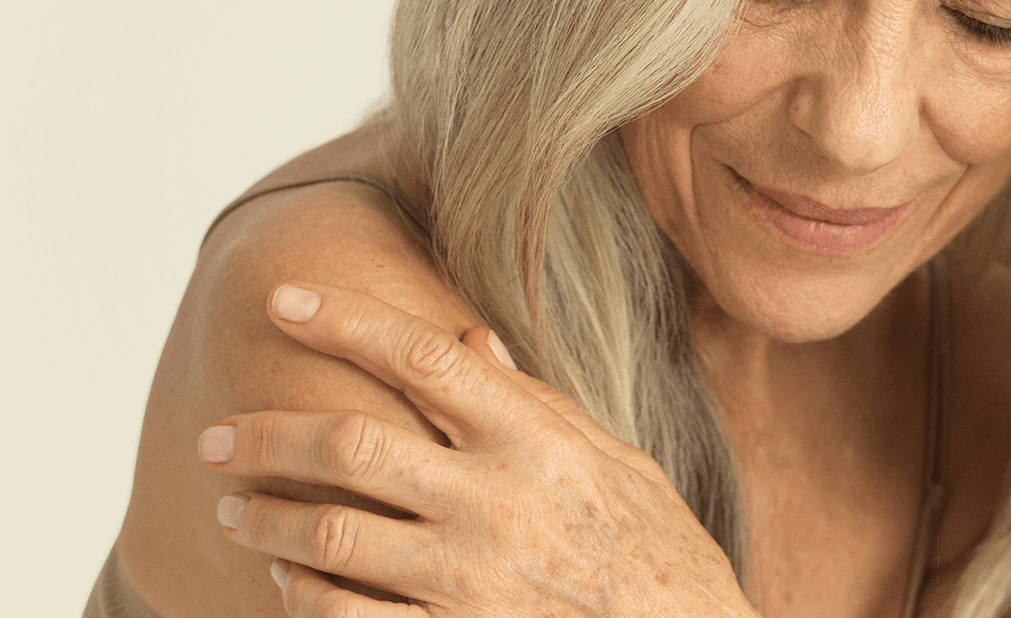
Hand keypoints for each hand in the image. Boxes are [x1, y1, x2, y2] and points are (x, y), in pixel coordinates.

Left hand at [198, 283, 755, 616]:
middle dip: (266, 435)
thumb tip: (470, 339)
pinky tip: (287, 583)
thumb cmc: (660, 551)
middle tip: (218, 435)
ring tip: (232, 510)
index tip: (285, 300)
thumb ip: (537, 401)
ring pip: (334, 539)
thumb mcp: (618, 459)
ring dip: (267, 522)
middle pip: (352, 447)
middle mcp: (498, 503)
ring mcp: (473, 580)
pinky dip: (306, 598)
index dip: (346, 321)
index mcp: (538, 442)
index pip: (424, 358)